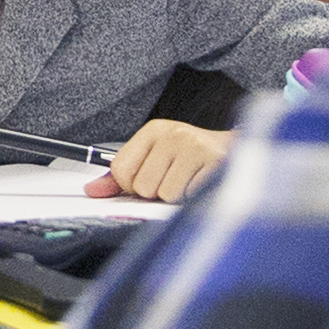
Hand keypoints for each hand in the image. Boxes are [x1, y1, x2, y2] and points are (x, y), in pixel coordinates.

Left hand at [94, 119, 229, 203]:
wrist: (236, 152)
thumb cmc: (190, 158)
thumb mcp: (154, 158)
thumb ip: (120, 177)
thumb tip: (92, 190)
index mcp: (154, 131)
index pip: (121, 170)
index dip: (131, 185)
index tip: (148, 177)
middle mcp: (174, 134)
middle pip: (143, 186)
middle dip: (157, 192)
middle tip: (175, 179)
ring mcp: (196, 147)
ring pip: (166, 194)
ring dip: (178, 197)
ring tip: (190, 181)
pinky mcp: (216, 164)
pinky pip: (190, 197)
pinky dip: (195, 198)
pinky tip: (202, 184)